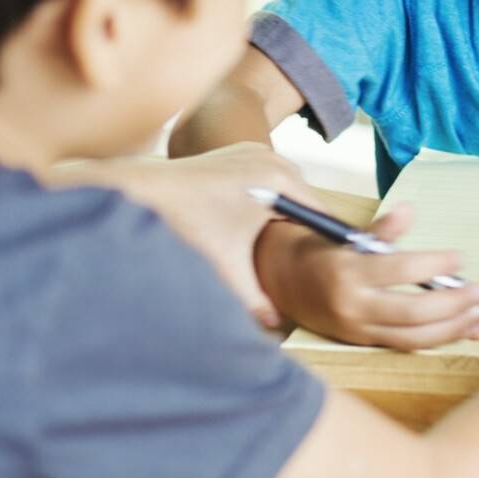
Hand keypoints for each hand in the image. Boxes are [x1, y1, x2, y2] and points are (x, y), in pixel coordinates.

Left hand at [50, 144, 302, 327]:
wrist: (145, 190)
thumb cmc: (187, 223)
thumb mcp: (227, 267)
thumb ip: (255, 301)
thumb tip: (274, 327)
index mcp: (278, 181)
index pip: (320, 212)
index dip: (327, 238)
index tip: (333, 260)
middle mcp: (271, 158)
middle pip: (304, 198)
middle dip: (303, 226)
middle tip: (304, 258)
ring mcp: (254, 151)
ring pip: (285, 187)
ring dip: (284, 210)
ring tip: (278, 240)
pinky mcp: (239, 151)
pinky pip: (267, 176)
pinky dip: (266, 195)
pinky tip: (253, 218)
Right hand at [254, 204, 478, 347]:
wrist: (285, 284)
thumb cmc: (322, 252)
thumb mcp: (346, 236)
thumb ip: (381, 230)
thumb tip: (409, 210)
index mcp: (347, 272)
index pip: (398, 270)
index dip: (433, 264)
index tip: (460, 257)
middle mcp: (352, 306)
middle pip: (412, 312)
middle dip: (452, 304)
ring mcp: (359, 329)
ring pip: (413, 337)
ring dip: (452, 327)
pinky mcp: (365, 343)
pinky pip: (406, 346)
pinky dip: (437, 338)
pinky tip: (460, 327)